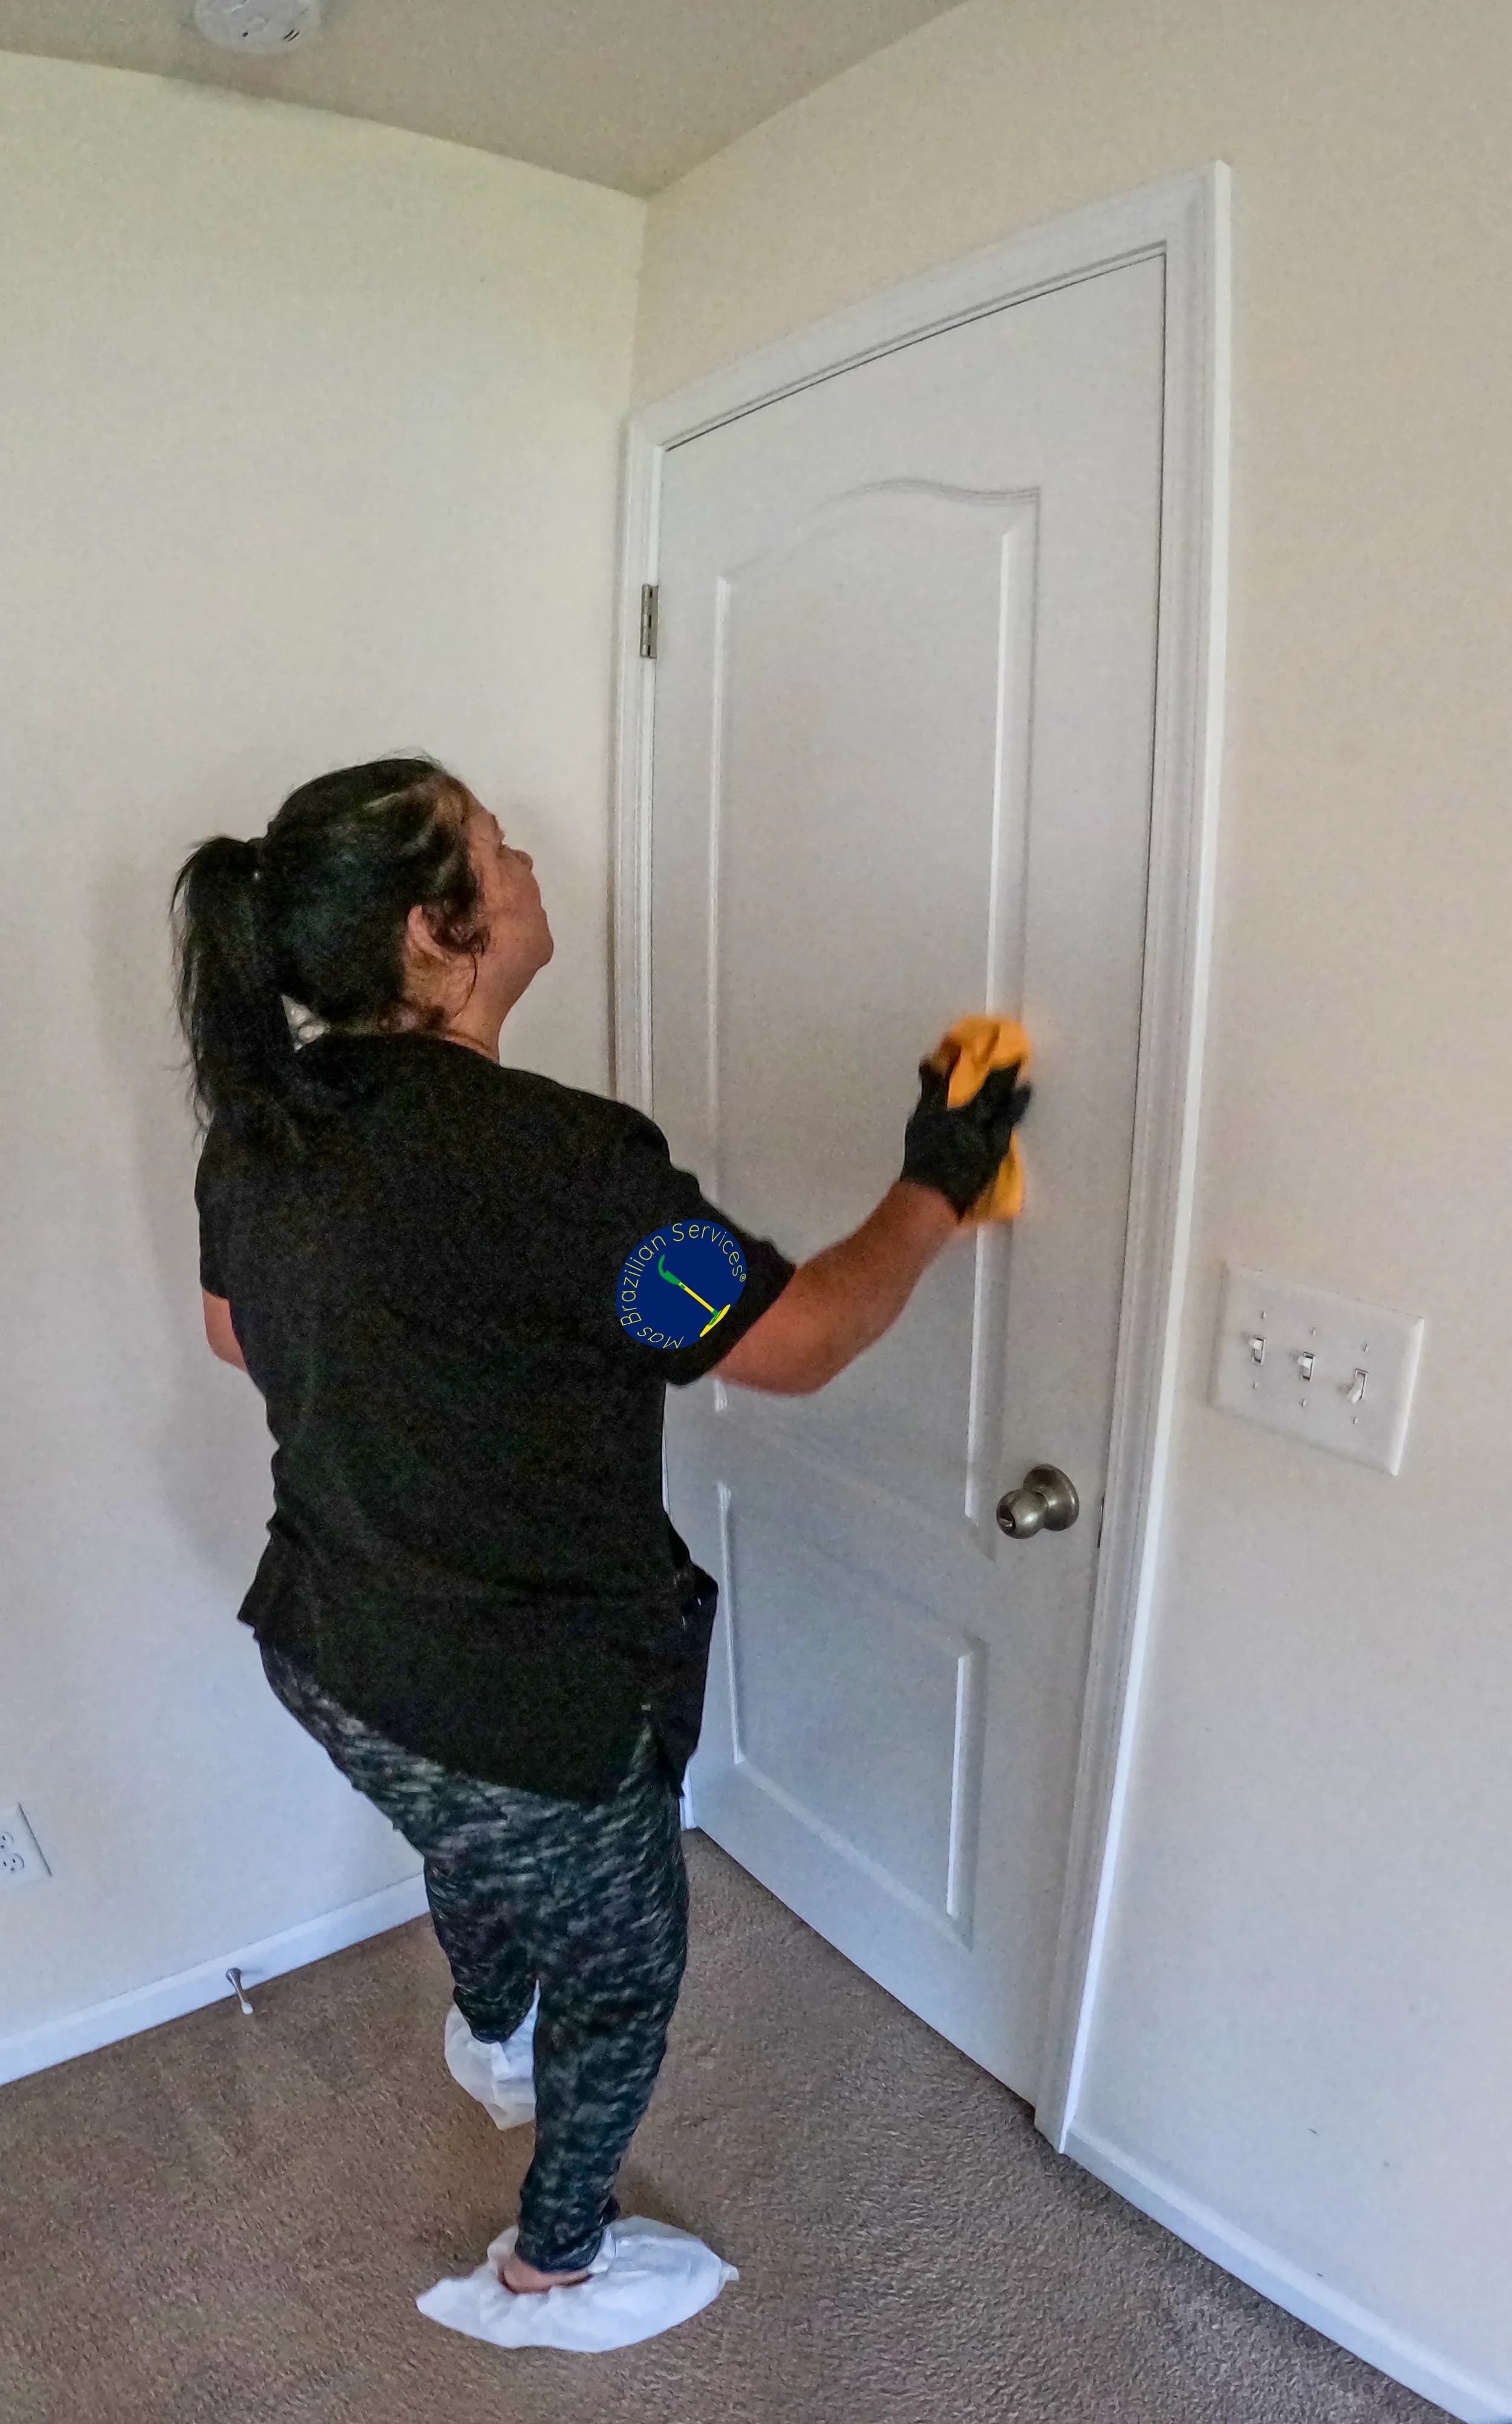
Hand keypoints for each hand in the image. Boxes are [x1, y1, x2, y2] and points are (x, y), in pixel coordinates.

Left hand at [900, 1058, 1031, 1218]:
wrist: (927, 1196)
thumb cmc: (966, 1178)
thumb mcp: (994, 1151)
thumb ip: (1006, 1120)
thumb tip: (1021, 1092)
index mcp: (972, 1114)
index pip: (993, 1087)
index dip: (1004, 1071)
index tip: (1015, 1056)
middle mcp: (950, 1108)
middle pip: (961, 1077)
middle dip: (969, 1058)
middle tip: (975, 1040)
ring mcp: (930, 1113)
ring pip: (938, 1082)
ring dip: (944, 1065)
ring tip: (946, 1050)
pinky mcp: (917, 1122)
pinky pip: (925, 1096)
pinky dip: (929, 1083)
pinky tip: (929, 1074)